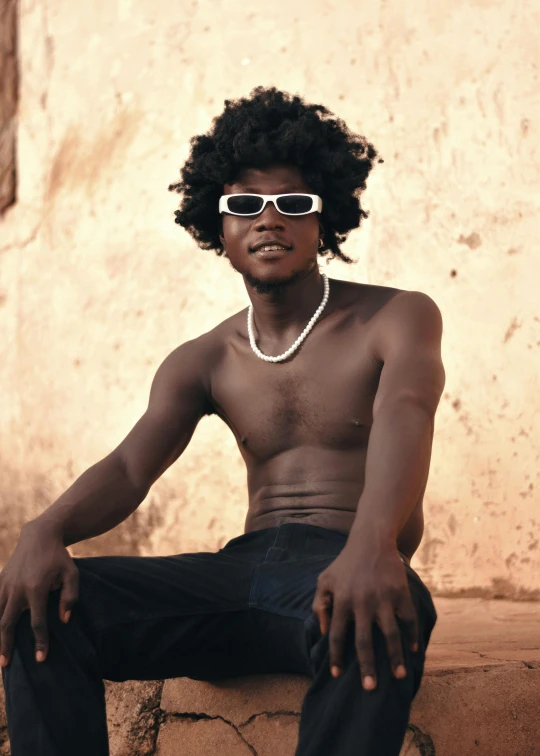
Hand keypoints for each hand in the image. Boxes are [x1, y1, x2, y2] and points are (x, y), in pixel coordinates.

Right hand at [0, 521, 78, 666]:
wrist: (39, 535)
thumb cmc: (59, 557)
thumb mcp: (71, 574)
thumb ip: (69, 597)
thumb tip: (64, 621)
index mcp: (36, 589)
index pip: (37, 622)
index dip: (40, 642)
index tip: (41, 659)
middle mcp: (17, 589)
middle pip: (7, 623)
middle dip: (6, 646)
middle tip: (5, 665)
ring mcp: (6, 584)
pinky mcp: (0, 580)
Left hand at [312, 540, 417, 690]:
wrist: (372, 540)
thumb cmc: (345, 563)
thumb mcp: (324, 579)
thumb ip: (319, 604)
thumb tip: (322, 630)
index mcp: (341, 600)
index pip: (335, 635)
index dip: (335, 657)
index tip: (336, 676)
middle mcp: (362, 602)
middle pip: (364, 641)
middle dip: (367, 667)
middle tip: (370, 689)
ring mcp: (383, 597)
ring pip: (390, 634)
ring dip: (395, 657)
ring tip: (399, 676)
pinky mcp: (400, 592)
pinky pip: (408, 619)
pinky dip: (412, 636)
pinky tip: (413, 650)